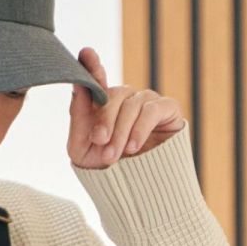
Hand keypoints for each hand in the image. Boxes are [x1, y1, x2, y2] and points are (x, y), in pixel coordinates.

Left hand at [68, 47, 186, 169]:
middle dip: (105, 121)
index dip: (92, 66)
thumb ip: (78, 117)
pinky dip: (140, 129)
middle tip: (100, 144)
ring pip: (132, 106)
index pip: (97, 79)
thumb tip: (79, 86)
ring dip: (121, 133)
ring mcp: (147, 101)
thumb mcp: (81, 147)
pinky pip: (152, 111)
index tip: (86, 54)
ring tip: (114, 156)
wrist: (131, 191)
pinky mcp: (168, 109)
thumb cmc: (103, 168)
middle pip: (113, 96)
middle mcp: (126, 97)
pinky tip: (133, 148)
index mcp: (103, 103)